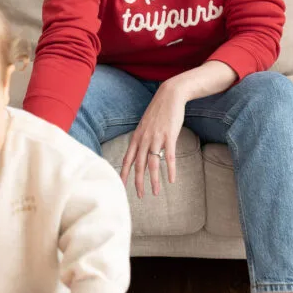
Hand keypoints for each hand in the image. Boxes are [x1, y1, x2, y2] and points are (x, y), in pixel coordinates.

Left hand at [120, 79, 184, 196]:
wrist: (169, 95)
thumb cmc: (158, 110)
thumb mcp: (145, 124)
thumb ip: (142, 138)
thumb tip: (140, 150)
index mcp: (137, 136)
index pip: (127, 158)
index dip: (123, 173)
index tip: (121, 185)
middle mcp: (144, 139)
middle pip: (138, 165)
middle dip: (138, 182)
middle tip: (140, 196)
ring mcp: (156, 138)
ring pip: (153, 164)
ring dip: (154, 180)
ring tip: (156, 193)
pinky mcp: (169, 136)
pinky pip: (168, 156)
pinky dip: (170, 169)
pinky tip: (171, 180)